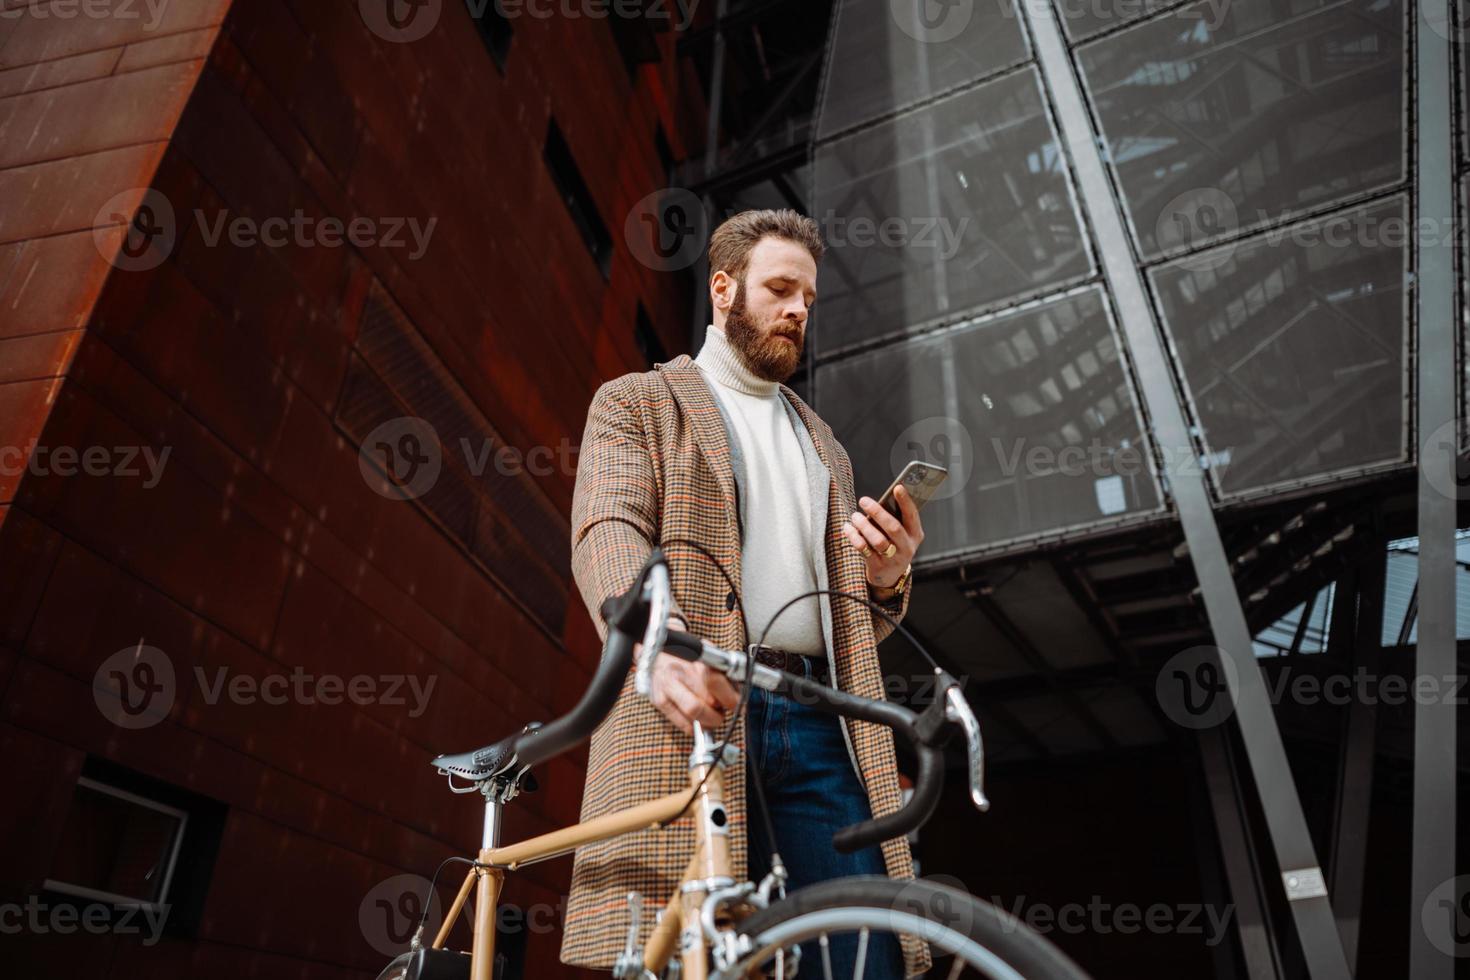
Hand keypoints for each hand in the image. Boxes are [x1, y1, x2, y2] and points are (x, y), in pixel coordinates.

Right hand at [639, 616, 740, 735]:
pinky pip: (682, 723)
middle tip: (723, 710)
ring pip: (694, 712)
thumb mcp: (706, 654)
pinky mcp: (659, 701)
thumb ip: (723, 670)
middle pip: (708, 700)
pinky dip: (695, 728)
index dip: (731, 697)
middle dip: (720, 710)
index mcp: (694, 658)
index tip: (737, 704)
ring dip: (709, 720)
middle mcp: (680, 672)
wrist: (656, 654)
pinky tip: (699, 722)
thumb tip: (740, 691)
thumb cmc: (685, 656)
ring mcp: (667, 687)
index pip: (716, 681)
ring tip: (712, 716)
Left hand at [842, 484, 923, 589]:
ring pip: (878, 540)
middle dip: (878, 512)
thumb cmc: (894, 545)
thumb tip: (880, 501)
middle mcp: (906, 547)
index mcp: (915, 534)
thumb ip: (895, 519)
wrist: (890, 576)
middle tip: (864, 501)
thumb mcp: (901, 534)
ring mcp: (893, 558)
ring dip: (864, 525)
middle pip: (893, 528)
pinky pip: (864, 549)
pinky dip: (854, 537)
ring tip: (855, 516)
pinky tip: (848, 528)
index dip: (906, 501)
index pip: (912, 516)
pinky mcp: (878, 566)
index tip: (898, 488)